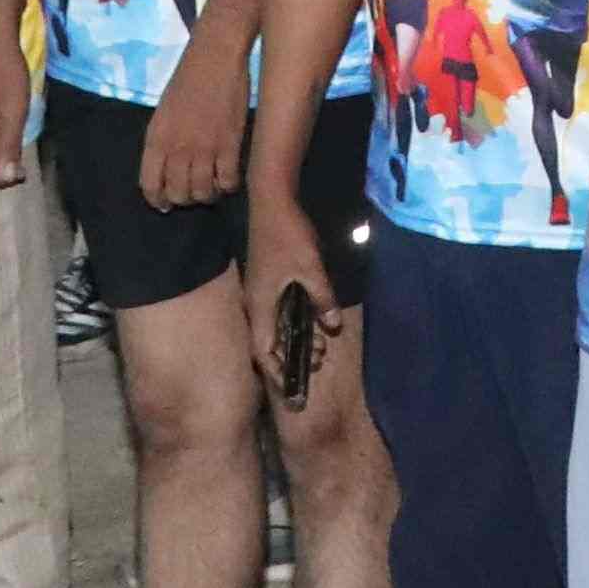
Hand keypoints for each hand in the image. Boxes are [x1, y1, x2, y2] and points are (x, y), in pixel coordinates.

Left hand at [139, 40, 243, 207]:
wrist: (215, 56)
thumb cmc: (187, 80)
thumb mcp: (163, 113)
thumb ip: (162, 143)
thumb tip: (167, 172)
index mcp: (156, 139)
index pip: (150, 185)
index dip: (158, 200)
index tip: (166, 203)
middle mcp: (177, 149)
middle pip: (179, 194)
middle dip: (185, 198)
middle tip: (194, 190)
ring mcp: (204, 149)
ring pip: (203, 193)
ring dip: (207, 194)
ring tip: (212, 184)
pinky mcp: (230, 145)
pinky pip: (227, 182)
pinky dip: (228, 185)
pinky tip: (229, 176)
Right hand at [243, 184, 346, 374]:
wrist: (272, 202)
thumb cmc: (289, 236)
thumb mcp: (312, 269)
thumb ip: (322, 299)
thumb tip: (332, 326)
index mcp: (260, 306)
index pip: (263, 351)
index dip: (277, 371)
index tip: (293, 386)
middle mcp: (256, 303)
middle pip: (268, 343)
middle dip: (292, 356)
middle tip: (319, 359)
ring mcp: (259, 292)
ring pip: (274, 326)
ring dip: (294, 338)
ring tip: (321, 343)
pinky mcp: (266, 281)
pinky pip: (277, 311)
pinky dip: (292, 321)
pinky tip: (312, 319)